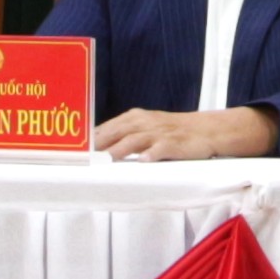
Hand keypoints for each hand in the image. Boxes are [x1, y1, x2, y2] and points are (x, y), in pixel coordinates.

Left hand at [95, 105, 278, 161]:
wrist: (205, 130)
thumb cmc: (171, 130)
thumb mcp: (145, 126)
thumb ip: (122, 134)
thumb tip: (94, 145)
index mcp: (134, 118)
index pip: (107, 127)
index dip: (90, 139)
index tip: (74, 150)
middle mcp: (144, 123)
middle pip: (117, 132)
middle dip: (101, 144)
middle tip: (84, 157)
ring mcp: (159, 133)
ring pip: (136, 140)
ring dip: (121, 149)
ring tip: (109, 159)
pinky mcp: (175, 143)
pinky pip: (161, 148)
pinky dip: (152, 154)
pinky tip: (143, 161)